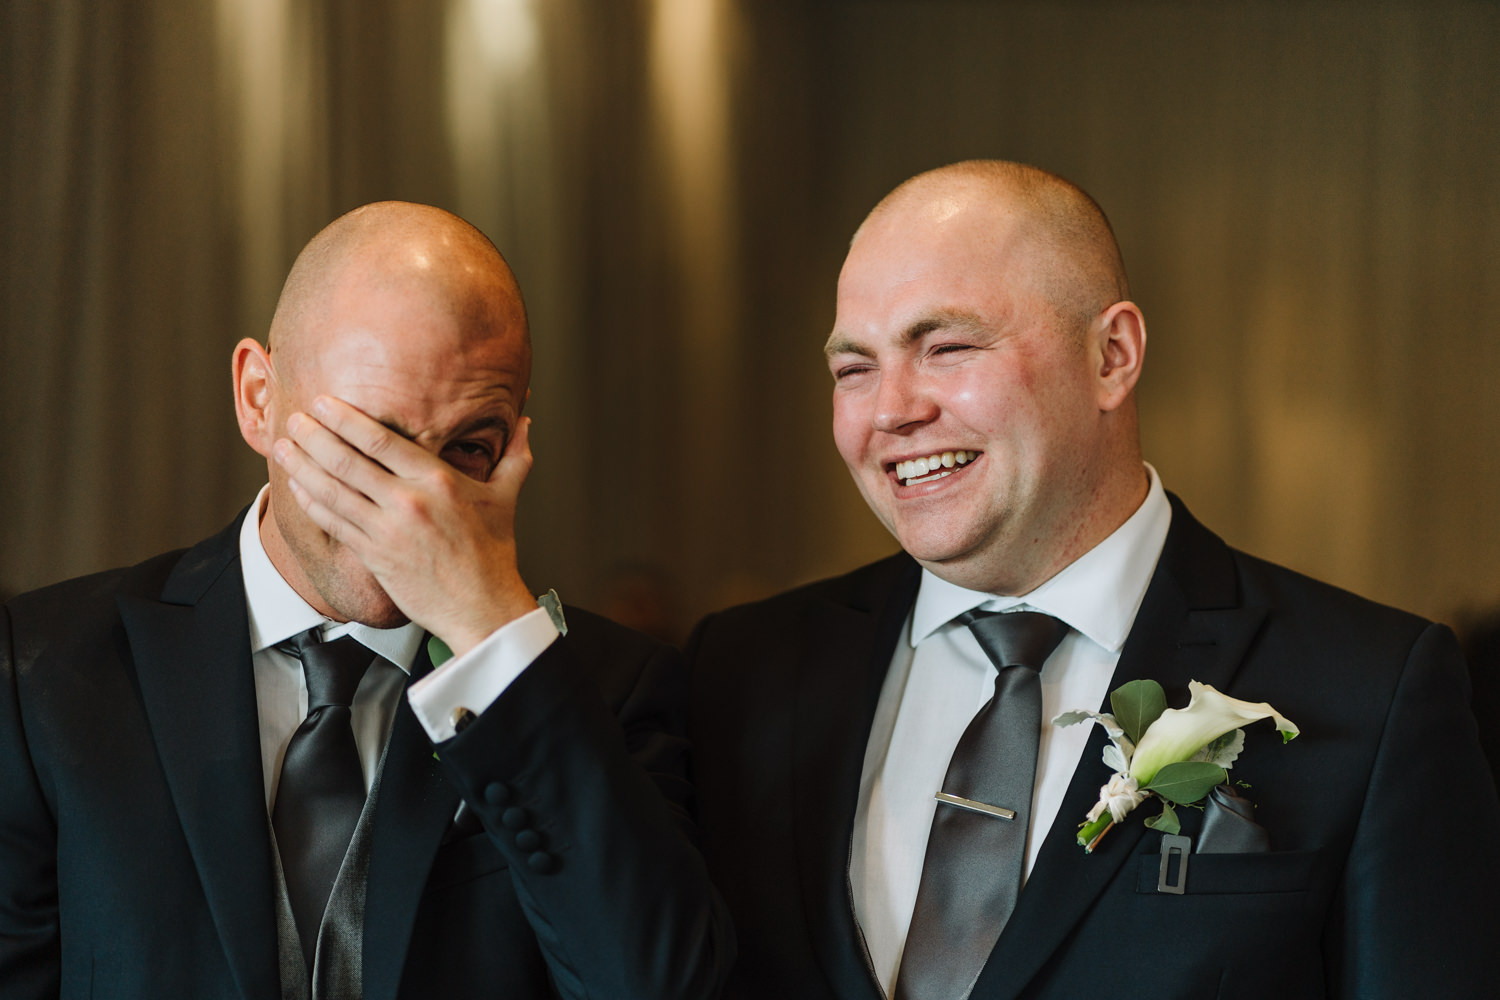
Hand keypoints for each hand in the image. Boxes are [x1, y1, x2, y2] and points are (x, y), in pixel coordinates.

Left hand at [273, 396, 537, 655]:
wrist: (484, 607)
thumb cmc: (494, 553)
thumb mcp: (506, 497)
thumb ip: (514, 455)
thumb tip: (527, 422)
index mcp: (438, 480)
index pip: (382, 441)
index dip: (346, 419)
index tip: (324, 403)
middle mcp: (408, 502)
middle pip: (348, 461)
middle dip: (315, 436)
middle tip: (295, 418)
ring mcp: (388, 530)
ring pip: (334, 491)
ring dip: (303, 466)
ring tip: (283, 446)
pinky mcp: (375, 555)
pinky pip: (335, 523)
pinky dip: (312, 502)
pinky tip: (297, 486)